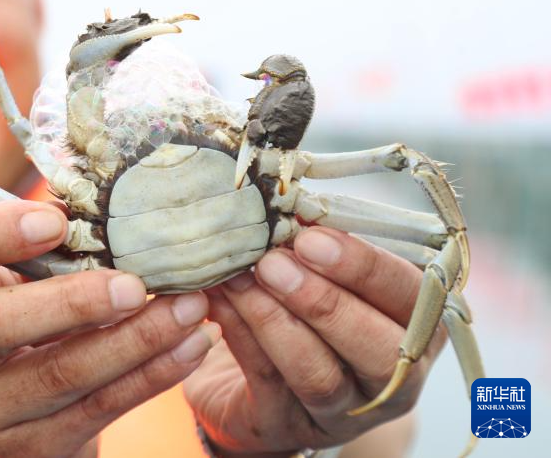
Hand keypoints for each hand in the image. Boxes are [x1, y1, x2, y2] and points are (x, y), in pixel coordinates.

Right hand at [0, 200, 218, 457]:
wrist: (12, 410)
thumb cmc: (21, 312)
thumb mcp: (13, 277)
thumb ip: (44, 246)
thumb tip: (110, 205)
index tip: (54, 220)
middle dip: (71, 302)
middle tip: (136, 283)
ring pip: (60, 374)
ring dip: (135, 340)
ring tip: (189, 306)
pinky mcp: (31, 446)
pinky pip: (98, 408)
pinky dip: (151, 374)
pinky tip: (190, 346)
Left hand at [184, 227, 441, 455]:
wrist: (247, 373)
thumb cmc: (301, 302)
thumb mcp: (324, 272)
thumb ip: (320, 243)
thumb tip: (290, 203)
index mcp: (415, 325)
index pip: (411, 297)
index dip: (364, 267)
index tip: (312, 236)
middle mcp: (390, 376)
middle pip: (377, 348)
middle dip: (323, 301)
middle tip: (274, 263)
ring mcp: (342, 410)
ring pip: (319, 373)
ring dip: (274, 320)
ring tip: (239, 279)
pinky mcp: (287, 427)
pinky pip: (267, 381)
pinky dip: (240, 336)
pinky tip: (217, 301)